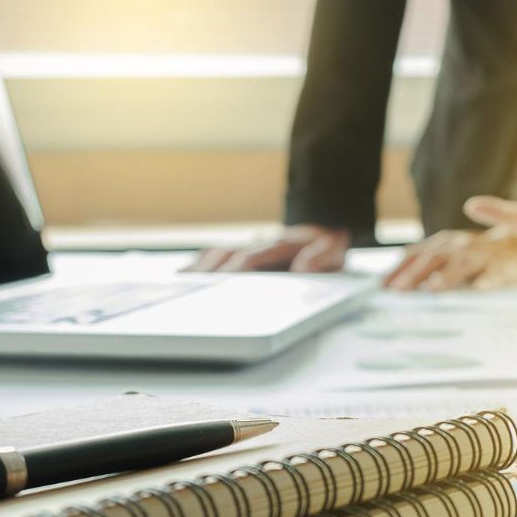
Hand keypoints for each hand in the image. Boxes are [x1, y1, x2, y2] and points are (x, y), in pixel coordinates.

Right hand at [189, 224, 349, 272]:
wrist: (325, 227)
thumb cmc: (327, 248)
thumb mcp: (334, 252)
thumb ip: (321, 258)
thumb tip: (303, 267)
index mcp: (281, 245)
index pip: (254, 255)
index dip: (238, 267)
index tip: (225, 280)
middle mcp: (260, 243)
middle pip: (228, 255)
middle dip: (211, 271)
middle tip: (193, 289)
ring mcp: (250, 246)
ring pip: (219, 254)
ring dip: (201, 268)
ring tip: (182, 284)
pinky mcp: (244, 251)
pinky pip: (218, 255)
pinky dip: (201, 264)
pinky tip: (185, 276)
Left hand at [382, 229, 516, 290]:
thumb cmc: (484, 255)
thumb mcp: (454, 254)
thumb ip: (430, 262)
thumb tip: (398, 275)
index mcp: (448, 243)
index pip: (418, 254)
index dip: (399, 268)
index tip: (381, 286)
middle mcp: (463, 245)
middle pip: (435, 258)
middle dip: (415, 274)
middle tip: (398, 291)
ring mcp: (485, 254)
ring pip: (464, 263)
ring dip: (447, 276)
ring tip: (432, 289)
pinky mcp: (507, 265)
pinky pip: (498, 273)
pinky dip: (489, 279)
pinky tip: (480, 288)